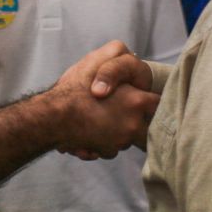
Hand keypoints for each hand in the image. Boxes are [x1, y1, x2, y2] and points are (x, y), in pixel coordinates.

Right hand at [48, 41, 159, 157]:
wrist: (53, 118)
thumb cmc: (75, 89)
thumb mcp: (98, 62)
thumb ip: (119, 63)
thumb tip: (133, 60)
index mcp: (137, 102)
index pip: (158, 104)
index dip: (150, 101)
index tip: (144, 102)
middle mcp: (134, 124)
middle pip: (146, 126)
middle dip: (134, 122)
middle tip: (118, 115)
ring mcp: (122, 140)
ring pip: (125, 138)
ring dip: (114, 134)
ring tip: (96, 124)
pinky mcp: (107, 151)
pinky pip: (110, 150)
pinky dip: (101, 145)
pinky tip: (88, 135)